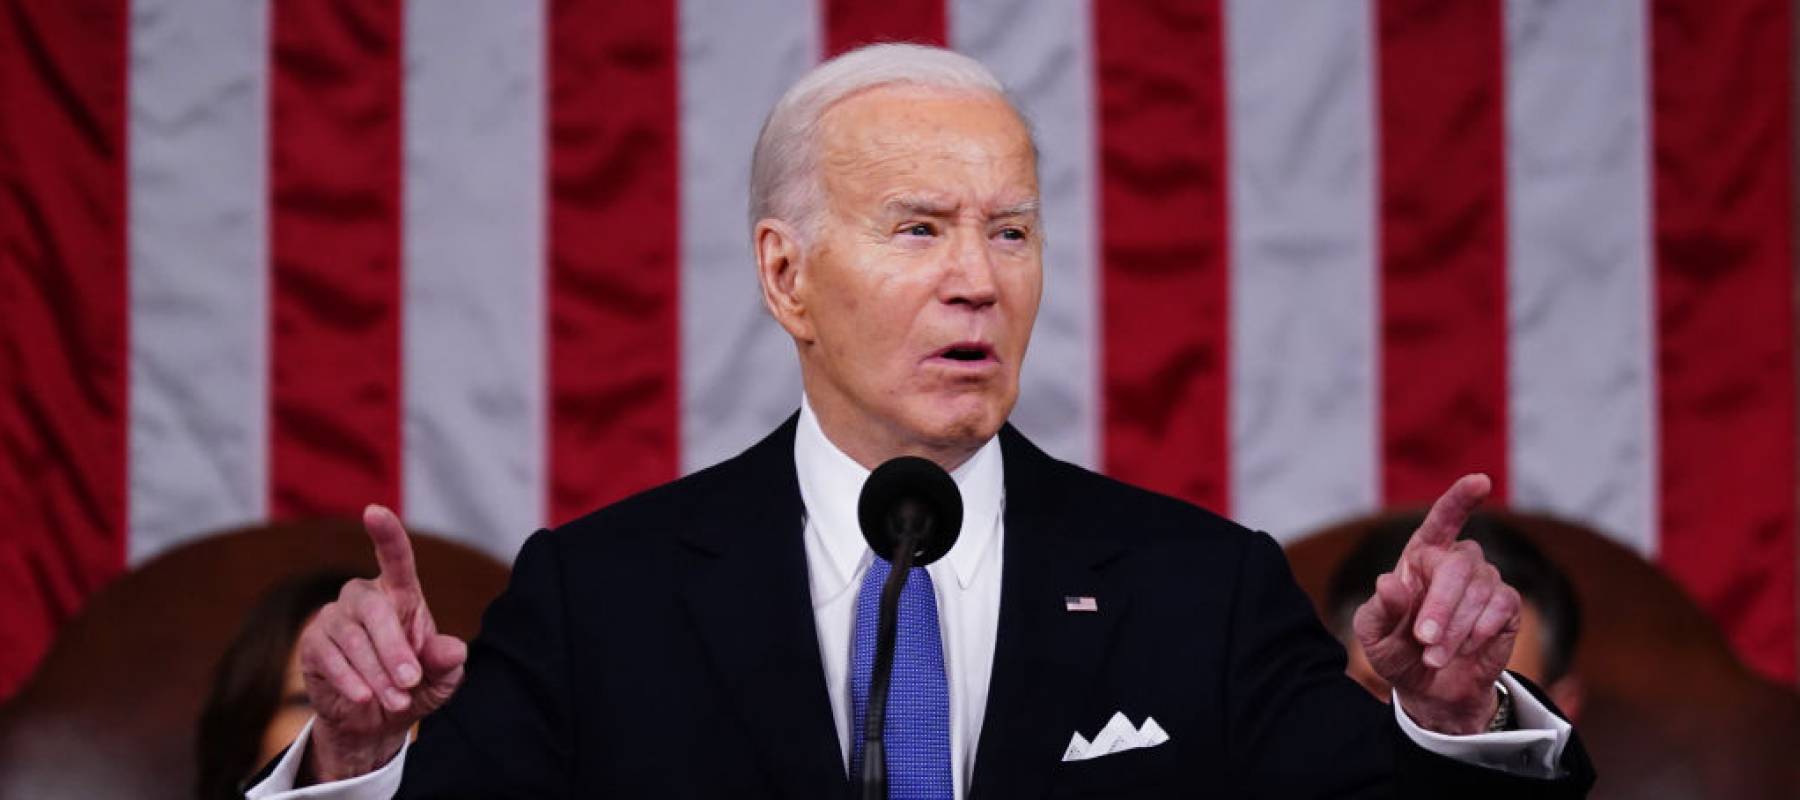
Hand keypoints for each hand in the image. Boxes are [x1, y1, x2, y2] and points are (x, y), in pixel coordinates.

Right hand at [296, 505, 467, 780]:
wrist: (376, 719)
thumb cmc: (413, 686)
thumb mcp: (440, 678)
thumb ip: (446, 662)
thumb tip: (455, 649)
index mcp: (400, 594)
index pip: (395, 558)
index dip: (386, 534)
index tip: (374, 511)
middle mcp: (363, 596)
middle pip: (375, 610)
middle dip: (394, 649)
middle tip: (410, 682)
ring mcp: (334, 618)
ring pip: (354, 639)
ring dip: (377, 674)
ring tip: (397, 701)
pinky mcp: (313, 643)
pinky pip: (330, 658)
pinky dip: (351, 680)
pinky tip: (364, 698)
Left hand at [1352, 475, 1516, 734]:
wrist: (1429, 688)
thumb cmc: (1397, 652)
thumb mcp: (1374, 635)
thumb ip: (1379, 610)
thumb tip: (1388, 581)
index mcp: (1420, 556)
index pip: (1443, 519)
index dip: (1460, 498)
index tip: (1481, 482)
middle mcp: (1455, 561)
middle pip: (1457, 565)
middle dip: (1441, 606)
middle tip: (1425, 641)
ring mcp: (1484, 581)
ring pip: (1480, 590)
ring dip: (1456, 629)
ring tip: (1436, 657)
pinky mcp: (1506, 606)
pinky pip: (1502, 607)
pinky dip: (1481, 631)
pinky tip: (1467, 648)